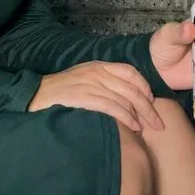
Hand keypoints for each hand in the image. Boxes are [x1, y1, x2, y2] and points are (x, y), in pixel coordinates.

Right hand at [27, 61, 163, 131]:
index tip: (151, 100)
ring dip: (140, 115)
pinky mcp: (85, 97)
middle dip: (148, 107)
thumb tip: (124, 100)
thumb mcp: (83, 79)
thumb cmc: (60, 91)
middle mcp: (98, 73)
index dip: (144, 86)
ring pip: (125, 99)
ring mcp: (92, 84)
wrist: (36, 95)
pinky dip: (127, 118)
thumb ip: (102, 84)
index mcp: (98, 66)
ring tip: (147, 128)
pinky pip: (113, 108)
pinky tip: (134, 127)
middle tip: (159, 122)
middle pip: (132, 88)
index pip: (129, 72)